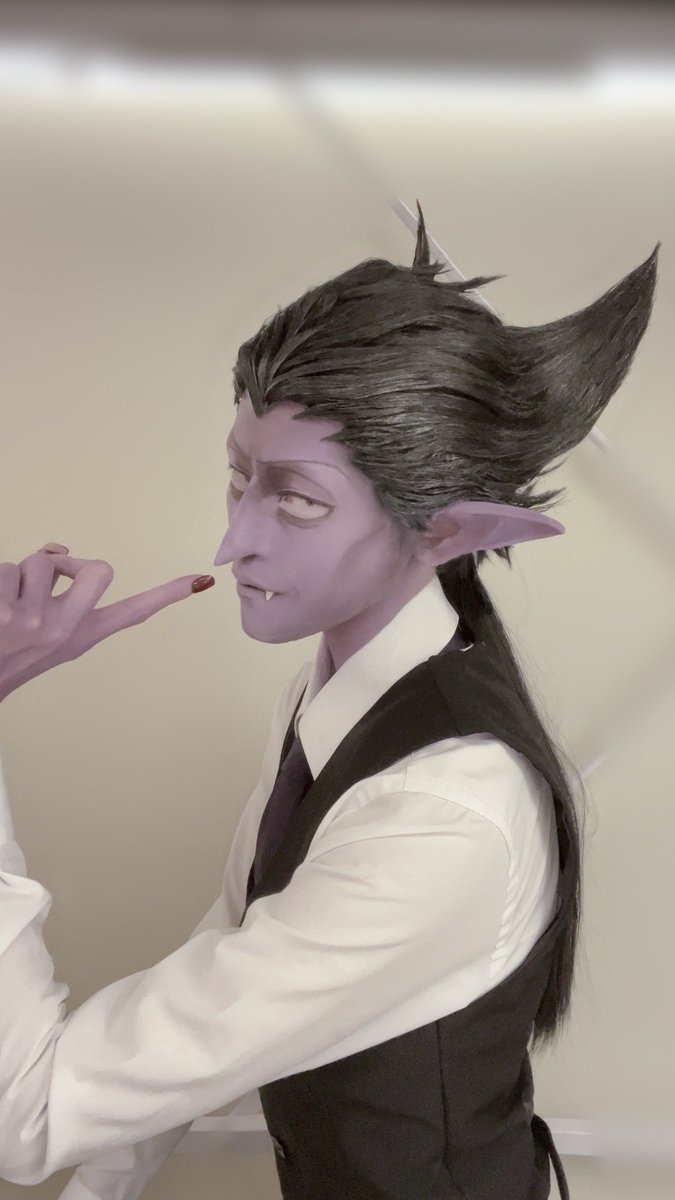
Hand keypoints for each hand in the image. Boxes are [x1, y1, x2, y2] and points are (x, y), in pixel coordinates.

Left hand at [0, 543, 214, 701]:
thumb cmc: (13, 651)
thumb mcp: (49, 631)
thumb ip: (60, 590)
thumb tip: (60, 547)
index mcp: (82, 634)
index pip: (135, 611)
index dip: (169, 594)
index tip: (202, 580)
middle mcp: (65, 630)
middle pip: (96, 569)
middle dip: (65, 563)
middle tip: (44, 582)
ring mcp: (33, 622)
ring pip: (39, 562)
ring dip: (18, 574)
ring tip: (6, 604)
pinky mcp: (2, 612)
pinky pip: (4, 567)